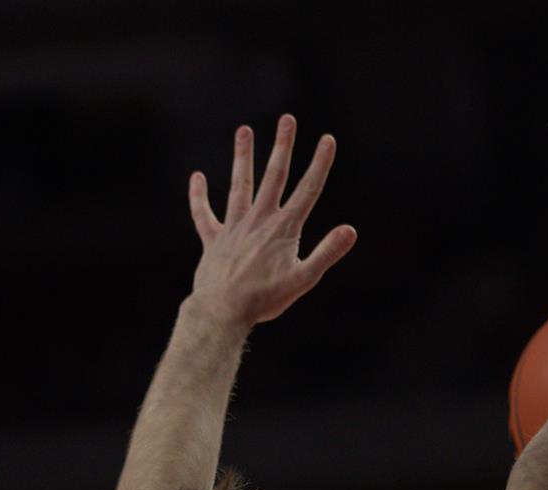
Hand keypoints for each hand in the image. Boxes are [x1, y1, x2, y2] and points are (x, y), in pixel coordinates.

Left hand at [187, 115, 357, 332]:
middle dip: (283, 146)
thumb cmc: (266, 299)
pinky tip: (197, 177)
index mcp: (283, 228)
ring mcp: (234, 227)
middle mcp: (258, 220)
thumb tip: (350, 230)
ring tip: (244, 130)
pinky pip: (203, 214)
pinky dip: (199, 196)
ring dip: (242, 157)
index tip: (328, 139)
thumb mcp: (304, 280)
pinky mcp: (213, 240)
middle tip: (288, 120)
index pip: (308, 190)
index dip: (320, 164)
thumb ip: (327, 253)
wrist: (223, 311)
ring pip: (239, 184)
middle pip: (274, 176)